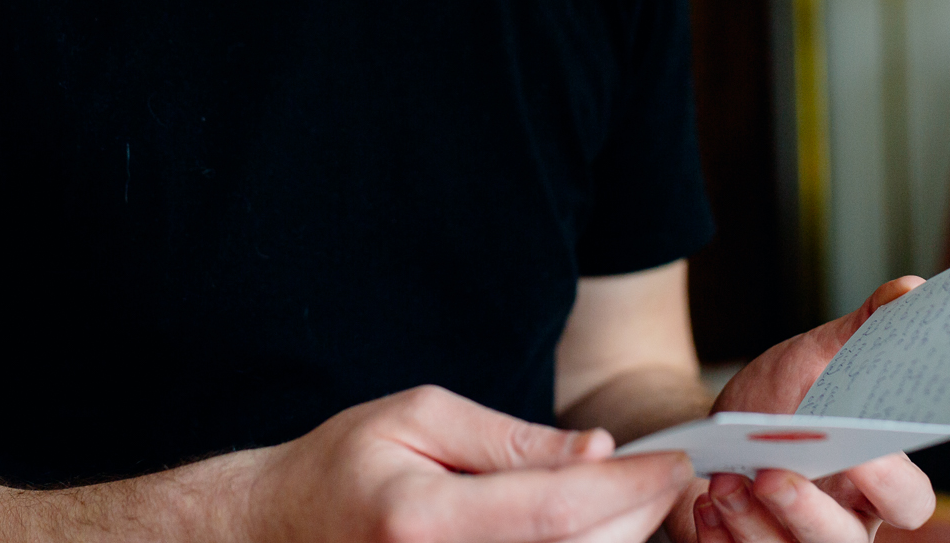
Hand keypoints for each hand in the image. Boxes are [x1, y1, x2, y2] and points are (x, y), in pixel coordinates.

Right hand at [247, 384, 693, 542]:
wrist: (278, 535)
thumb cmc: (344, 470)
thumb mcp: (418, 419)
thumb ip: (509, 440)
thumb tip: (595, 454)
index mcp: (422, 521)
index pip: (555, 510)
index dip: (629, 487)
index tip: (671, 461)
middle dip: (638, 515)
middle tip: (663, 475)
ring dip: (618, 542)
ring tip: (631, 502)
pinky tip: (592, 531)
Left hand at [675, 279, 937, 542]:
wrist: (714, 430)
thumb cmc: (779, 399)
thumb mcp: (814, 359)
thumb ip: (862, 331)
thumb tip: (911, 288)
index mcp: (875, 481)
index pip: (908, 501)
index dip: (890, 482)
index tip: (859, 449)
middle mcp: (843, 523)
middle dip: (808, 513)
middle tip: (770, 473)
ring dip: (754, 527)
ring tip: (724, 484)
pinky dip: (722, 540)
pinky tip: (704, 504)